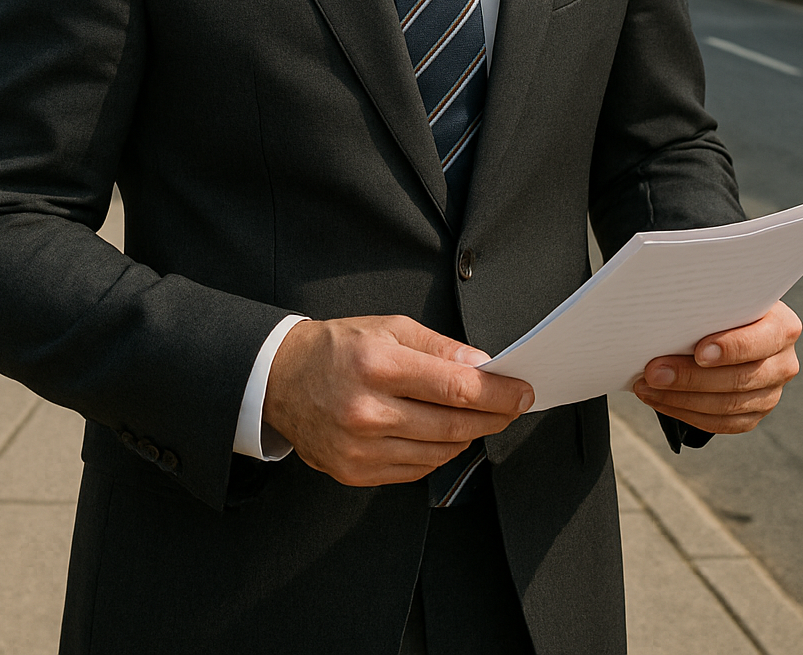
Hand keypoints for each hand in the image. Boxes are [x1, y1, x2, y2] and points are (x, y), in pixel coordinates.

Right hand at [262, 315, 534, 486]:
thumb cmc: (337, 347)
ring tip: (479, 417)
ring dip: (468, 435)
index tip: (522, 392)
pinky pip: (416, 470)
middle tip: (512, 407)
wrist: (280, 380)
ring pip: (439, 452)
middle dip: (493, 417)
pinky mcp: (355, 473)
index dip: (498, 393)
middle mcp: (368, 412)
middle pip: (453, 424)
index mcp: (377, 367)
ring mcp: (360, 449)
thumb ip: (439, 347)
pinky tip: (443, 434)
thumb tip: (483, 364)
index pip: (456, 388)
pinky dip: (439, 453)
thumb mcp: (388, 329)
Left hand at [633, 300, 801, 433]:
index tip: (699, 352)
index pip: (759, 341)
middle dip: (690, 377)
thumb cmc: (722, 302)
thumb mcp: (723, 294)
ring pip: (727, 405)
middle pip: (738, 379)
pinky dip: (686, 413)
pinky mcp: (754, 413)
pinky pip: (721, 423)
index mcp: (783, 326)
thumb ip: (708, 302)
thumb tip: (667, 309)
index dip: (730, 349)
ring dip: (680, 398)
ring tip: (646, 386)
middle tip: (653, 372)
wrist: (732, 321)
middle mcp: (783, 362)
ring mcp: (771, 392)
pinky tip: (659, 400)